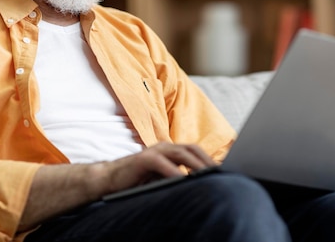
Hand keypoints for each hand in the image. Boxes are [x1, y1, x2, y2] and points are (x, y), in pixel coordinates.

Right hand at [102, 142, 216, 193]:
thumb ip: (178, 178)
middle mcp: (164, 147)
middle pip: (192, 149)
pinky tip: (182, 180)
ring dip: (196, 165)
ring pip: (181, 153)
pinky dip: (174, 172)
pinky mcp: (143, 159)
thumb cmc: (138, 181)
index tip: (225, 171)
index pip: (195, 152)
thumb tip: (201, 187)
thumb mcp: (162, 179)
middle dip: (207, 161)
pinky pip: (162, 163)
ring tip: (208, 176)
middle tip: (221, 174)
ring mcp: (154, 151)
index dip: (210, 160)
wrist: (109, 180)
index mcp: (171, 151)